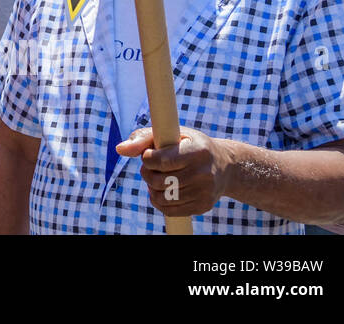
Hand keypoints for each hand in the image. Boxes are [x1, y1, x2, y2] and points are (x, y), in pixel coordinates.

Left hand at [116, 126, 232, 216]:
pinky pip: (169, 210)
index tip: (149, 154)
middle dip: (147, 173)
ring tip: (157, 178)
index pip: (160, 161)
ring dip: (152, 188)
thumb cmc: (190, 144)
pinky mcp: (203, 206)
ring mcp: (205, 193)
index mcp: (198, 151)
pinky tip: (162, 190)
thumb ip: (144, 138)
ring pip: (162, 198)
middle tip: (151, 167)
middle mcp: (204, 174)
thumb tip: (120, 149)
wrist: (224, 166)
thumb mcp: (172, 133)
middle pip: (159, 181)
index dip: (147, 158)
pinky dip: (158, 201)